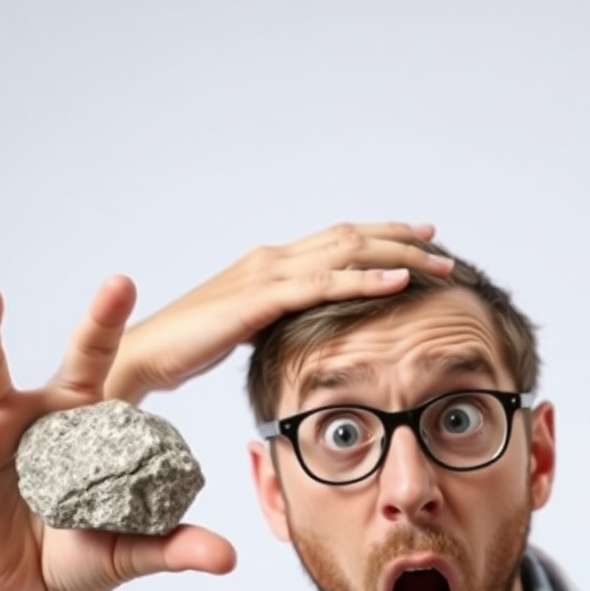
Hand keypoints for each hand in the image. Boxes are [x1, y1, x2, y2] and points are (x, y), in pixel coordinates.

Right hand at [0, 277, 235, 590]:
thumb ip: (173, 546)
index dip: (121, 330)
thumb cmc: (80, 554)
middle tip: (119, 286)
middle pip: (67, 359)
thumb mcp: (129, 550)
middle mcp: (42, 416)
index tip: (139, 289)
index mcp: (88, 425)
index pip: (111, 370)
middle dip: (93, 324)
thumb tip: (228, 559)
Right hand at [105, 221, 453, 403]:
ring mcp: (268, 274)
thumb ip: (276, 318)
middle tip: (440, 245)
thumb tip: (302, 324)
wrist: (149, 354)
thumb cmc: (191, 344)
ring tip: (437, 263)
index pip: (335, 240)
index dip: (379, 237)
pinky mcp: (262, 299)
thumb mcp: (246, 326)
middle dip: (399, 239)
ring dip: (397, 256)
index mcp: (271, 264)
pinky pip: (324, 285)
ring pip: (346, 253)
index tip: (417, 240)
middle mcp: (274, 259)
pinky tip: (399, 283)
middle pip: (350, 237)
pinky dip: (365, 281)